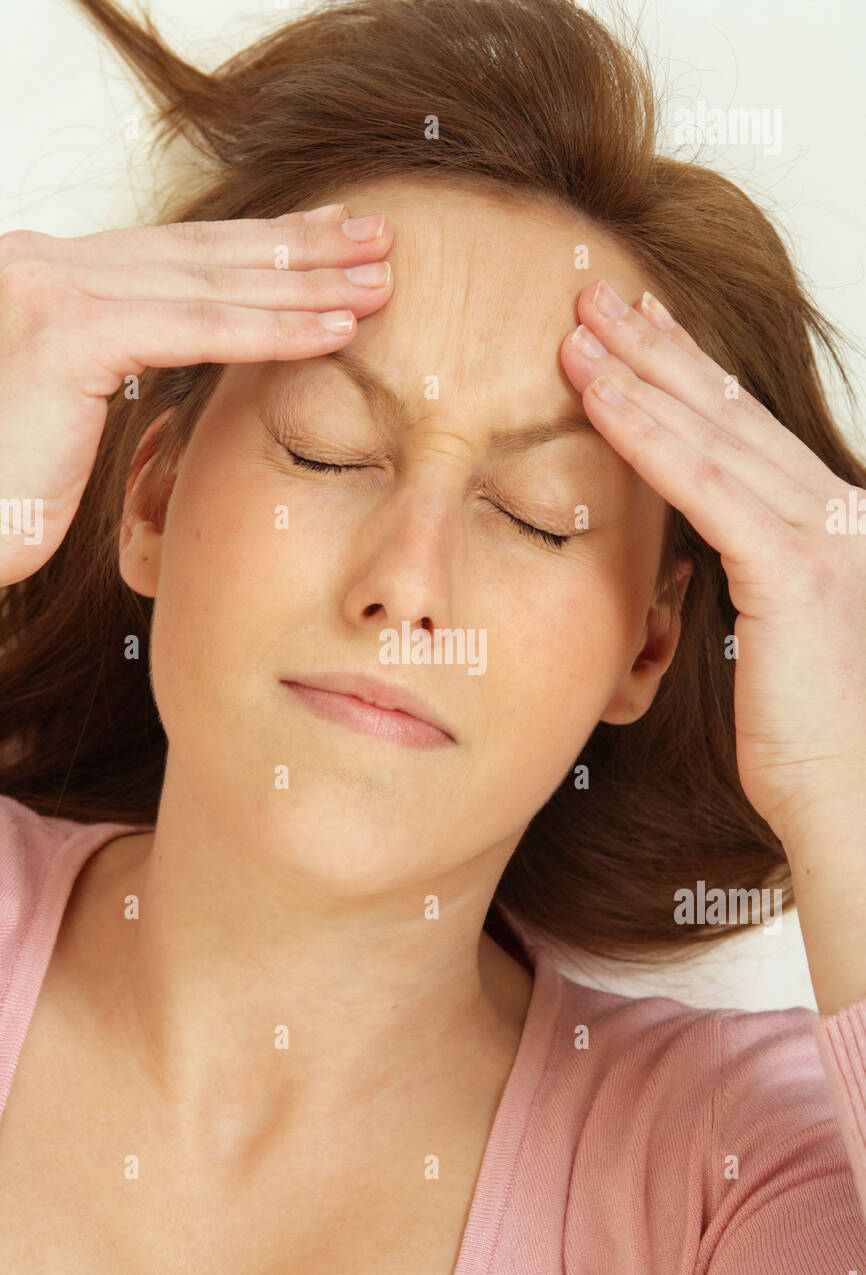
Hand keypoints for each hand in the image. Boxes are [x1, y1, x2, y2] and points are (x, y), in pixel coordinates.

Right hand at [0, 205, 392, 584]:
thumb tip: (173, 348)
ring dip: (304, 285)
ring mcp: (50, 290)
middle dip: (298, 246)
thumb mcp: (70, 404)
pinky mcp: (64, 336)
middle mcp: (47, 263)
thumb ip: (115, 358)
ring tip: (379, 282)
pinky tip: (333, 329)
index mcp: (51, 273)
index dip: (260, 245)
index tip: (329, 239)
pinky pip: (193, 330)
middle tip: (377, 238)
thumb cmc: (6, 487)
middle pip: (202, 253)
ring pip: (208, 286)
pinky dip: (270, 331)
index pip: (178, 254)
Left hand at [560, 278, 865, 848]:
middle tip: (596, 296)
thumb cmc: (806, 739)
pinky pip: (704, 484)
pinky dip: (646, 435)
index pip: (743, 432)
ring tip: (578, 326)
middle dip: (657, 348)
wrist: (854, 801)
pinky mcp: (795, 568)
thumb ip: (746, 582)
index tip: (631, 336)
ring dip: (638, 374)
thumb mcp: (772, 642)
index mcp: (825, 526)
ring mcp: (822, 534)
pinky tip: (597, 396)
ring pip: (713, 432)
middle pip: (728, 412)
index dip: (685, 375)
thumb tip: (699, 558)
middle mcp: (833, 511)